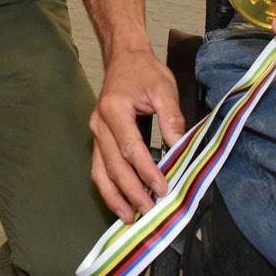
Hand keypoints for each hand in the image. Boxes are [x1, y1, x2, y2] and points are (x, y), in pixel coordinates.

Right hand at [88, 47, 185, 220]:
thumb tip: (179, 148)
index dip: (146, 171)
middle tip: (149, 211)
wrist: (124, 58)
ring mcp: (95, 133)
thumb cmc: (144, 72)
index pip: (130, 147)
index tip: (162, 188)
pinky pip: (98, 168)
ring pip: (100, 171)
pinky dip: (108, 188)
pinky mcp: (97, 140)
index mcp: (114, 109)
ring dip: (114, 197)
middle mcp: (99, 124)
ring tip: (130, 217)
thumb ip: (171, 118)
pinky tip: (121, 203)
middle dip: (131, 191)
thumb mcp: (164, 89)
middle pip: (113, 165)